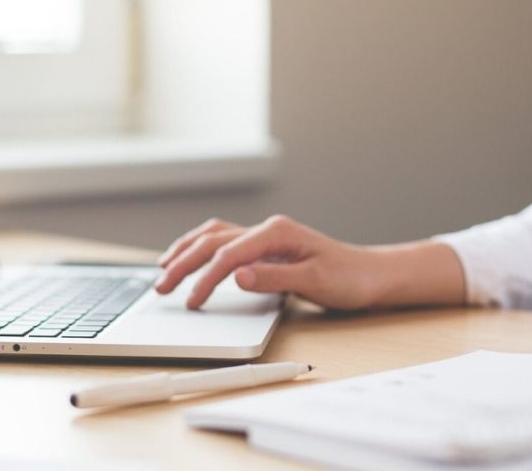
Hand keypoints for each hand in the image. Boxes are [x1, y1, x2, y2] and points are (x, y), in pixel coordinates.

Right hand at [154, 215, 375, 308]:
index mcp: (277, 233)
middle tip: (161, 287)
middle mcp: (268, 229)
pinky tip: (191, 257)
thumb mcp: (314, 282)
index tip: (191, 302)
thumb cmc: (348, 278)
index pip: (228, 255)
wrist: (370, 275)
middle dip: (183, 263)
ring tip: (163, 268)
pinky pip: (224, 241)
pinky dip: (202, 248)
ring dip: (186, 250)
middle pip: (213, 241)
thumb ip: (274, 278)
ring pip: (214, 236)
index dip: (205, 279)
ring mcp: (265, 236)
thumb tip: (237, 276)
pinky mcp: (266, 247)